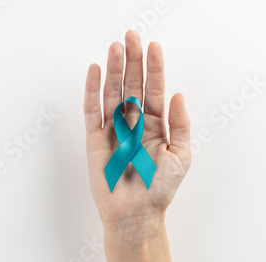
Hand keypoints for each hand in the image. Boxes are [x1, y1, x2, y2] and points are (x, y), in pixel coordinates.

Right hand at [83, 30, 190, 226]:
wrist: (134, 214)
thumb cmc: (158, 189)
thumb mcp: (181, 156)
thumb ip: (180, 125)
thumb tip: (178, 94)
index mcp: (155, 126)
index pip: (154, 90)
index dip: (154, 68)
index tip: (153, 46)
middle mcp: (133, 124)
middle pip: (131, 86)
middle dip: (132, 61)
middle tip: (130, 37)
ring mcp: (113, 130)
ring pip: (112, 93)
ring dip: (112, 70)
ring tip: (114, 48)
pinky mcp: (94, 139)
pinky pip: (92, 110)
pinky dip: (92, 91)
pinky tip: (94, 72)